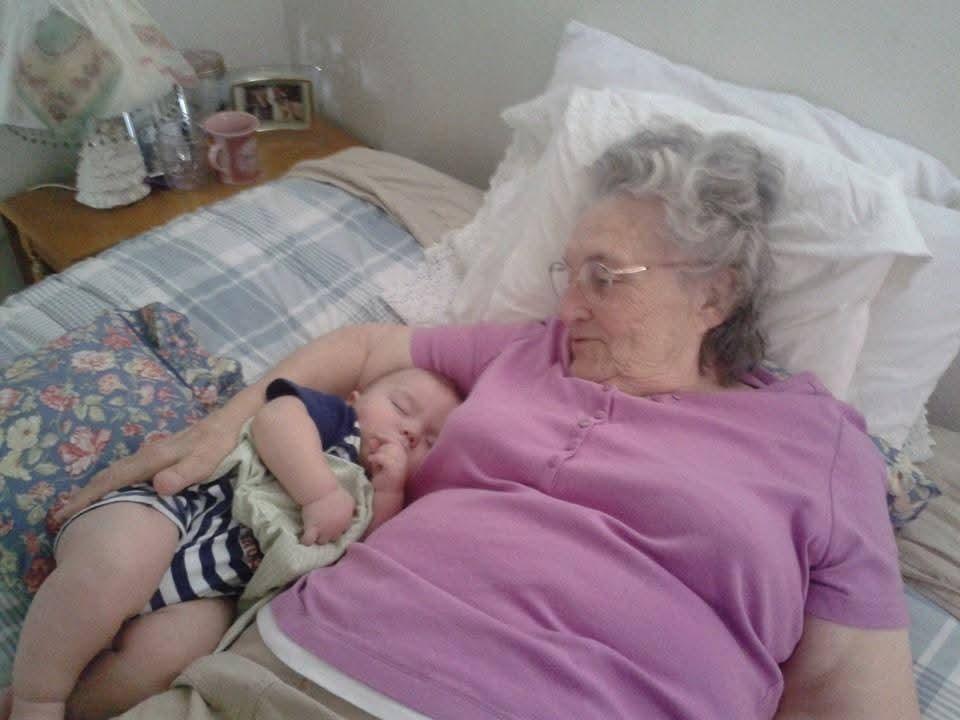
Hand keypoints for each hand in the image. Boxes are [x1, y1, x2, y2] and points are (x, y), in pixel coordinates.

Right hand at [53, 414, 236, 523]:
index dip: (88, 498)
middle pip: (109, 475)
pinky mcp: (161, 454)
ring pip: (118, 472)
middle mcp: (147, 454)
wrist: (232, 420)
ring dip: (97, 489)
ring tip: (81, 508)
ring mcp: (153, 452)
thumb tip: (158, 487)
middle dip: (84, 496)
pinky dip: (114, 483)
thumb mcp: (207, 460)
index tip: (64, 516)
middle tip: (61, 518)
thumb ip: (184, 473)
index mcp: (153, 459)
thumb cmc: (221, 443)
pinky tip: (116, 492)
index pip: (113, 480)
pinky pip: (129, 471)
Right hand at [299, 488, 355, 544]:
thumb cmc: (335, 493)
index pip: (345, 530)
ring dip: (318, 538)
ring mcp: (324, 531)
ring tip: (314, 533)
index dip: (339, 527)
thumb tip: (352, 512)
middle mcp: (336, 529)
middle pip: (334, 538)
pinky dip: (305, 541)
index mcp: (346, 522)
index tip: (334, 523)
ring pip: (322, 542)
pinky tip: (303, 538)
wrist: (321, 491)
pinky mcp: (312, 529)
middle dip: (330, 534)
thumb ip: (351, 508)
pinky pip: (308, 541)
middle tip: (324, 527)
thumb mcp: (349, 500)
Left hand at [367, 438, 408, 491]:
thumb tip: (373, 439)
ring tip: (372, 459)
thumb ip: (377, 449)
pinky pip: (384, 458)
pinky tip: (371, 460)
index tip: (376, 435)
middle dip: (381, 446)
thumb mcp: (378, 460)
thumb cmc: (382, 476)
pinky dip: (376, 457)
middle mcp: (404, 458)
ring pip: (389, 449)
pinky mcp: (395, 471)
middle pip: (393, 443)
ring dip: (378, 453)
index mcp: (402, 455)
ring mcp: (401, 464)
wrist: (386, 493)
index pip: (397, 440)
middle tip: (374, 454)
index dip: (387, 435)